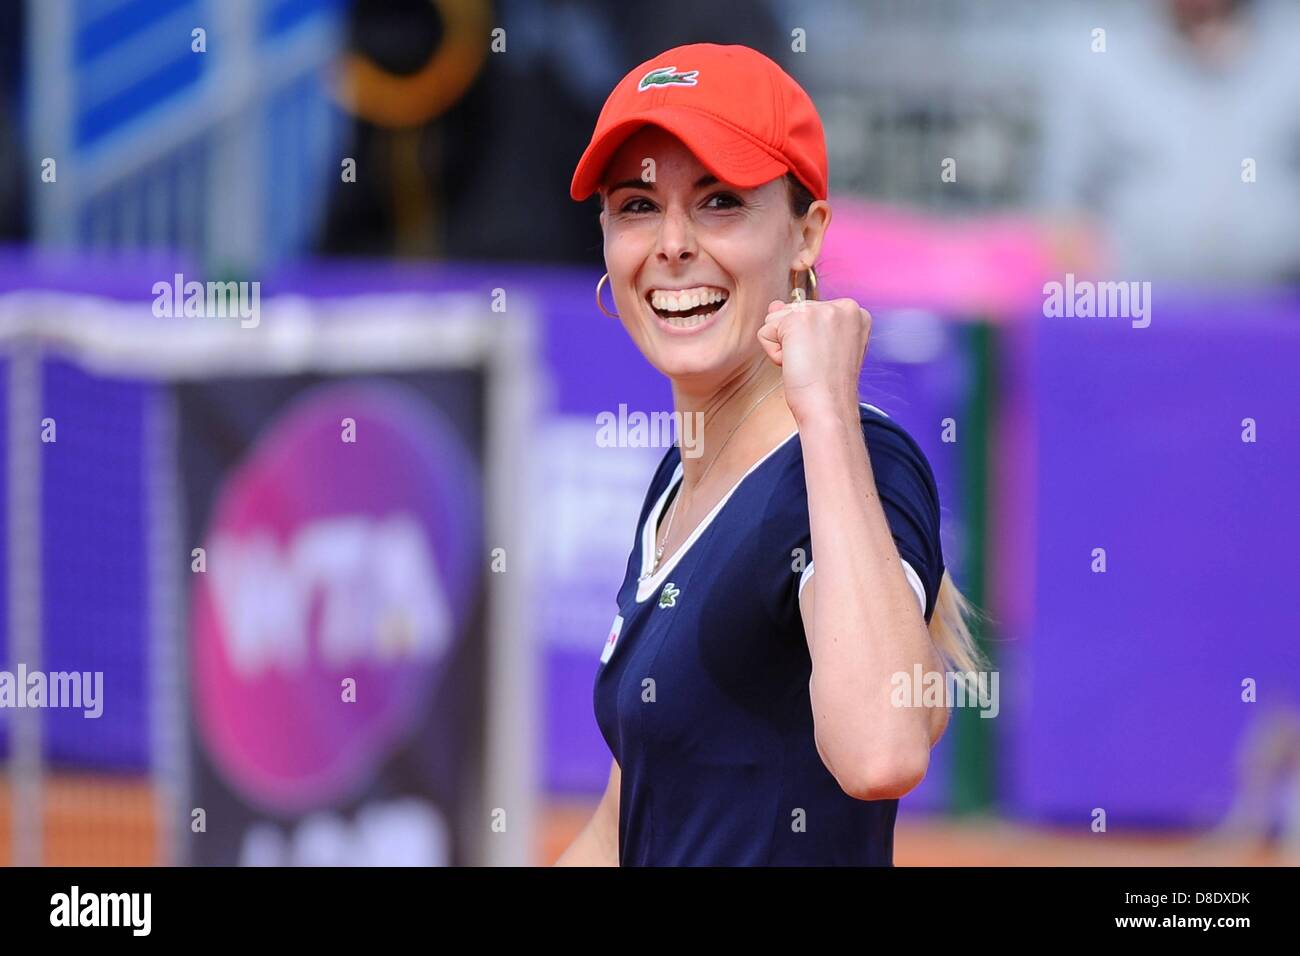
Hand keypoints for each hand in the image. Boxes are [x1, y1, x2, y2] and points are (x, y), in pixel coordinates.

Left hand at [757, 296, 871, 421]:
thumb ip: (802, 321)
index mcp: (855, 312)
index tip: (825, 359)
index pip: (811, 312)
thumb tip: (774, 305)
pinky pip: (766, 332)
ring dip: (784, 346)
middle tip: (815, 363)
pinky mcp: (799, 319)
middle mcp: (844, 306)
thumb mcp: (821, 347)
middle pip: (793, 312)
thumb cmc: (828, 387)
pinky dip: (773, 353)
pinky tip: (795, 364)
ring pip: (777, 319)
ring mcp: (822, 309)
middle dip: (795, 341)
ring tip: (807, 363)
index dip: (810, 340)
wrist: (829, 408)